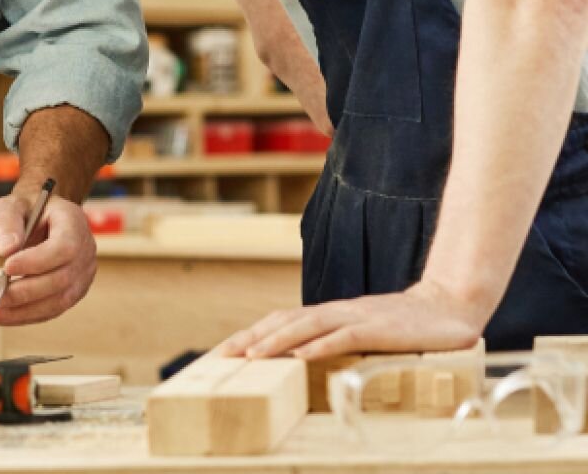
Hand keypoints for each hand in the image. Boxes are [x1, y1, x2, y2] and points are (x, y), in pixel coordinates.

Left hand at [0, 191, 96, 324]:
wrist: (43, 215)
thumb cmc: (27, 208)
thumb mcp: (12, 204)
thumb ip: (7, 222)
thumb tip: (7, 250)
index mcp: (74, 221)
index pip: (64, 247)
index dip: (37, 261)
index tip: (6, 266)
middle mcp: (86, 248)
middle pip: (62, 278)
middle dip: (26, 291)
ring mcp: (84, 272)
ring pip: (60, 300)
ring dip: (26, 310)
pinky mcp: (75, 290)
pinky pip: (55, 308)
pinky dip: (29, 315)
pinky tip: (6, 315)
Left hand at [213, 281, 485, 360]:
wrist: (450, 307)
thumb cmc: (408, 329)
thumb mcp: (368, 339)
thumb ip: (341, 346)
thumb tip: (310, 365)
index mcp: (331, 316)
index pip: (281, 323)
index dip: (251, 336)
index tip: (223, 354)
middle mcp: (337, 313)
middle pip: (283, 321)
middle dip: (250, 339)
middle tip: (221, 358)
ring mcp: (357, 318)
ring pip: (307, 326)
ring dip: (276, 342)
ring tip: (251, 357)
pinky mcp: (379, 329)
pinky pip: (343, 337)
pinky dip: (320, 346)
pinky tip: (300, 357)